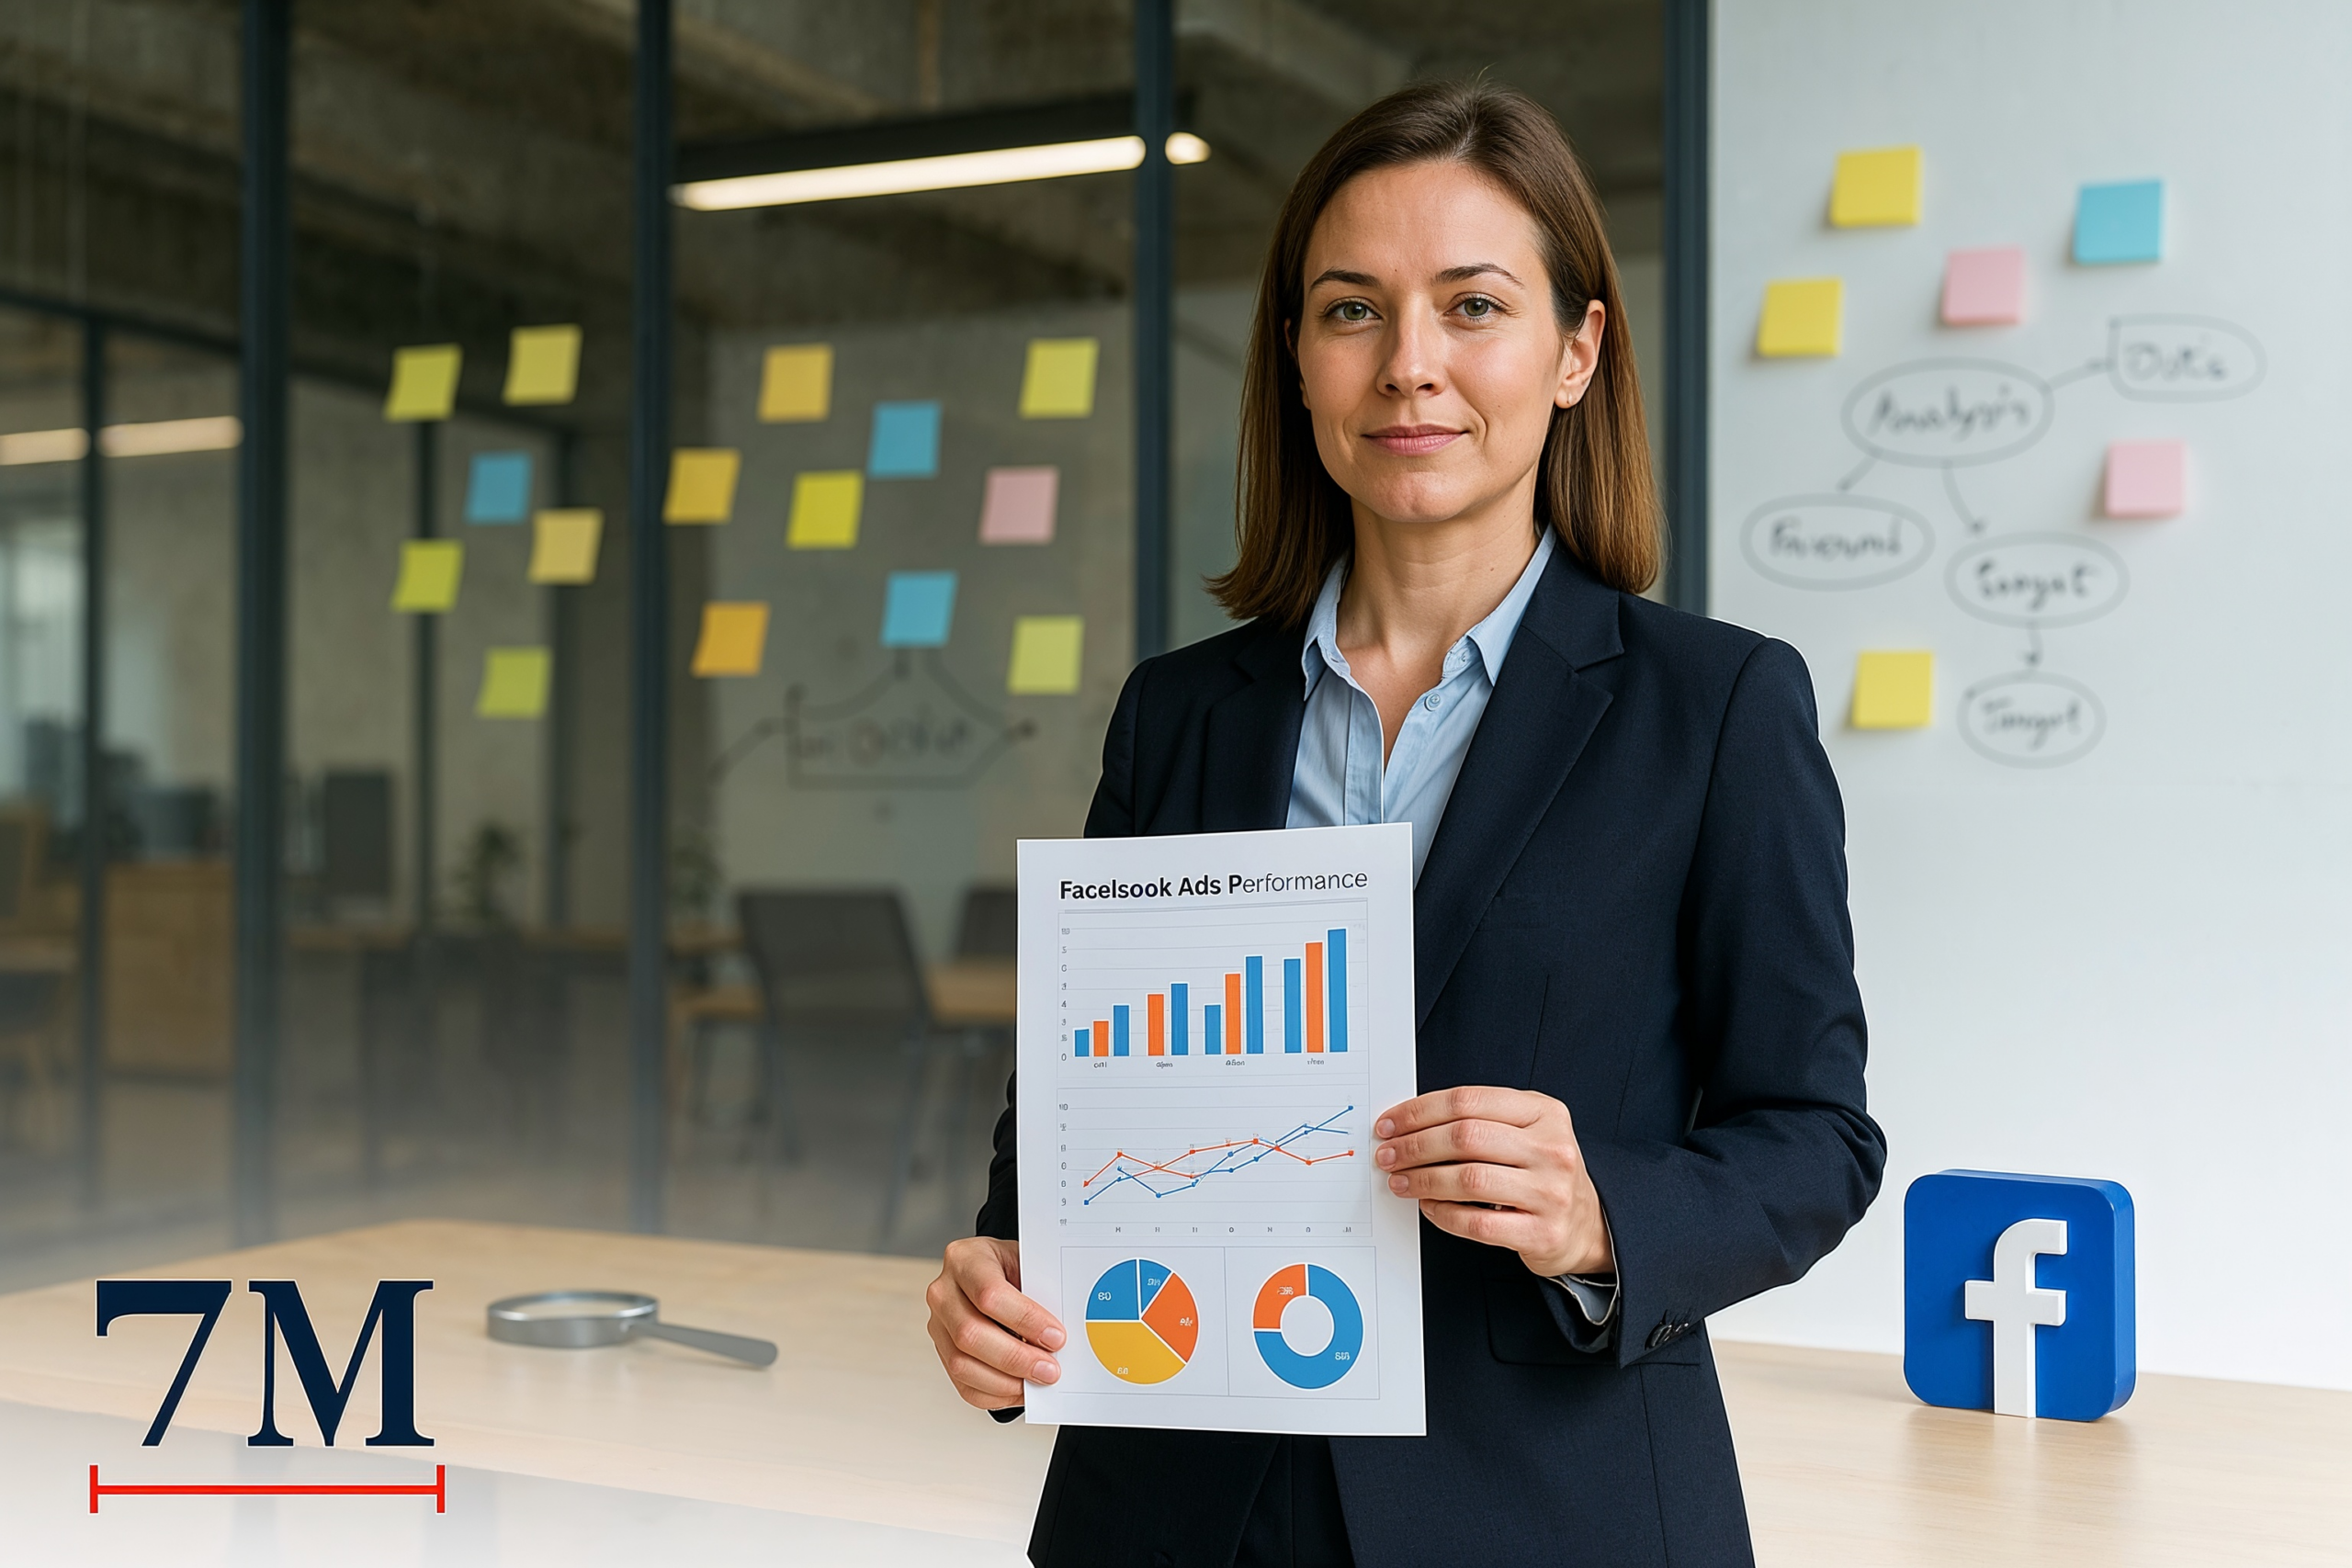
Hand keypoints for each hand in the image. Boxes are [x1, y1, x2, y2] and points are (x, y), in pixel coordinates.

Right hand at [925, 1237, 1065, 1410]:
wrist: (992, 1271)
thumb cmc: (1012, 1268)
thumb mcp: (1028, 1263)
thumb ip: (1041, 1292)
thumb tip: (1058, 1335)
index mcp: (965, 1259)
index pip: (989, 1294)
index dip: (1024, 1320)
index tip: (1055, 1337)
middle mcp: (944, 1292)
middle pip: (970, 1334)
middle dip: (1016, 1358)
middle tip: (1049, 1369)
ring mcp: (939, 1325)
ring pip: (962, 1364)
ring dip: (1006, 1381)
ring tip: (1038, 1381)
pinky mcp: (943, 1352)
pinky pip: (963, 1385)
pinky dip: (996, 1393)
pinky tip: (1021, 1388)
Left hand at [1374, 1086, 1613, 1277]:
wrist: (1586, 1223)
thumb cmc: (1541, 1171)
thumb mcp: (1525, 1130)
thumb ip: (1478, 1120)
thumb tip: (1408, 1124)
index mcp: (1544, 1112)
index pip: (1468, 1101)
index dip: (1420, 1111)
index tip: (1390, 1124)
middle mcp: (1551, 1148)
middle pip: (1466, 1137)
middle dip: (1415, 1146)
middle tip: (1387, 1154)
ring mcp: (1550, 1192)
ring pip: (1469, 1180)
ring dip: (1423, 1180)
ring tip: (1400, 1181)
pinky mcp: (1542, 1232)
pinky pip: (1477, 1223)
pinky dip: (1443, 1214)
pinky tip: (1428, 1206)